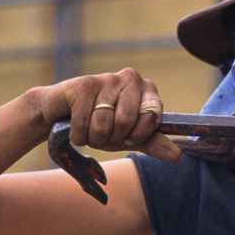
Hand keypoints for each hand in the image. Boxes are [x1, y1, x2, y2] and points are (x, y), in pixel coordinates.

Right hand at [27, 67, 180, 161]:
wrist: (57, 116)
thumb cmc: (99, 125)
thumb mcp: (129, 137)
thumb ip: (153, 143)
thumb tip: (177, 156)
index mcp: (147, 89)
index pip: (152, 118)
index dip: (136, 135)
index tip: (127, 136)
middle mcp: (130, 78)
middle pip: (126, 122)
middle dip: (111, 138)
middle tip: (103, 132)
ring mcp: (105, 78)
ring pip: (104, 125)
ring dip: (93, 137)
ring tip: (88, 128)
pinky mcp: (82, 84)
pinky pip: (84, 123)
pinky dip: (78, 135)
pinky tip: (73, 125)